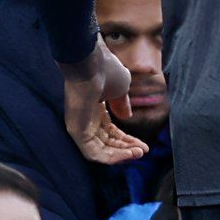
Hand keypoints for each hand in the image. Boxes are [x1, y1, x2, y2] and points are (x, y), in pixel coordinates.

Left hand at [61, 43, 149, 164]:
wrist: (91, 62)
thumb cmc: (105, 70)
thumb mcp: (120, 89)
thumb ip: (122, 104)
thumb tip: (126, 116)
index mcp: (95, 110)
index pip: (111, 132)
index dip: (128, 140)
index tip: (143, 145)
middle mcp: (86, 120)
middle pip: (107, 143)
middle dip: (127, 149)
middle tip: (143, 152)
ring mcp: (80, 126)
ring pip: (101, 151)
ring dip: (121, 155)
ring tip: (138, 154)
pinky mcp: (76, 131)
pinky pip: (93, 153)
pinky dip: (111, 157)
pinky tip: (128, 155)